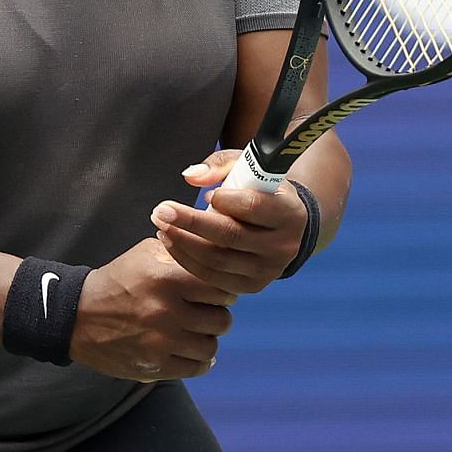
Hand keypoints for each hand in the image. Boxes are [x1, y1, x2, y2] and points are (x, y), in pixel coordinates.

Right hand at [69, 238, 233, 382]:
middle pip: (221, 320)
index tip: (216, 291)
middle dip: (218, 314)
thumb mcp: (146, 252)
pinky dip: (199, 361)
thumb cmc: (118, 280)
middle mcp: (167, 312)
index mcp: (167, 279)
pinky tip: (191, 349)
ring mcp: (161, 343)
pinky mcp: (154, 367)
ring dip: (207, 338)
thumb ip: (183, 251)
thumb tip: (216, 248)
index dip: (223, 290)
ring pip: (210, 346)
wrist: (78, 316)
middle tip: (206, 311)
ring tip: (196, 330)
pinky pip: (195, 368)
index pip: (221, 287)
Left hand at [153, 149, 307, 294]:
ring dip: (183, 242)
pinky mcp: (251, 286)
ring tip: (161, 226)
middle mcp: (282, 246)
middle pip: (230, 236)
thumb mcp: (251, 169)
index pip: (253, 207)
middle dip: (190, 223)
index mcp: (289, 213)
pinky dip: (187, 260)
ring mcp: (267, 270)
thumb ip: (221, 165)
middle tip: (161, 211)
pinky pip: (212, 276)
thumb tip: (191, 176)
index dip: (225, 200)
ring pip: (217, 259)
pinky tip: (171, 242)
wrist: (286, 227)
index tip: (204, 195)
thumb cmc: (264, 192)